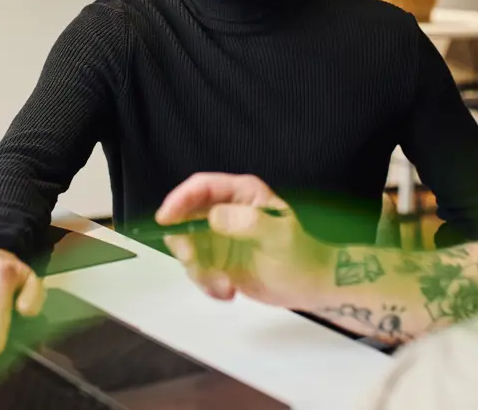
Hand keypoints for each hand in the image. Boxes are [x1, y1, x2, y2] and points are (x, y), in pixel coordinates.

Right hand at [154, 173, 333, 310]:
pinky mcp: (218, 261)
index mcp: (242, 194)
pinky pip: (197, 270)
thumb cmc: (301, 254)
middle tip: (194, 263)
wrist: (312, 284)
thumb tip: (213, 216)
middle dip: (184, 243)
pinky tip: (229, 291)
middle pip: (185, 217)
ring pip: (188, 248)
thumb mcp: (279, 236)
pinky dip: (207, 284)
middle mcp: (226, 211)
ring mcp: (219, 237)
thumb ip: (248, 222)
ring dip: (199, 270)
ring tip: (225, 286)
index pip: (201, 187)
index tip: (165, 220)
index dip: (179, 199)